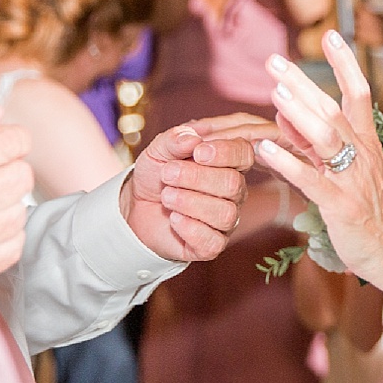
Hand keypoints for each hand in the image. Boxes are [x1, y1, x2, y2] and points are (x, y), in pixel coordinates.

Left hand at [123, 125, 256, 259]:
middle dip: (195, 177)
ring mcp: (226, 220)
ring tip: (166, 196)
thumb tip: (192, 137)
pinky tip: (173, 219)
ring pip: (224, 213)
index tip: (197, 153)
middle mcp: (234, 192)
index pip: (244, 154)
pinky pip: (212, 241)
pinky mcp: (212, 245)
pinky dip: (189, 228)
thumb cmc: (157, 175)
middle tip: (167, 174)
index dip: (225, 152)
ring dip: (189, 202)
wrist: (138, 207)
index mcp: (228, 163)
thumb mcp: (159, 151)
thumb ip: (174, 140)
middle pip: (232, 184)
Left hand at [254, 29, 382, 279]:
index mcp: (368, 142)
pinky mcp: (340, 206)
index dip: (346, 63)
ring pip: (327, 138)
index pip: (359, 93)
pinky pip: (312, 180)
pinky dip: (289, 163)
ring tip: (274, 93)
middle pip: (335, 110)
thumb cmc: (368, 209)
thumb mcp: (345, 168)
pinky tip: (266, 150)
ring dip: (300, 114)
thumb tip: (284, 111)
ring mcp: (352, 180)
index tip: (330, 35)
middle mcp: (362, 154)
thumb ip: (315, 140)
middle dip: (304, 83)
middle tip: (274, 60)